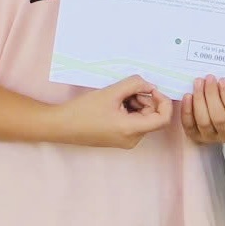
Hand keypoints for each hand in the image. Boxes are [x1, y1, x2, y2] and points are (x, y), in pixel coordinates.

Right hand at [57, 76, 173, 147]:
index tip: (151, 89)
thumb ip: (134, 84)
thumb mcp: (112, 92)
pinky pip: (133, 121)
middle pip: (152, 116)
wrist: (61, 126)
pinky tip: (113, 104)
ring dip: (135, 103)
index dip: (163, 101)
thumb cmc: (83, 110)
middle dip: (144, 99)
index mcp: (131, 130)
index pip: (163, 119)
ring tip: (117, 96)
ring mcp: (126, 140)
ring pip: (142, 118)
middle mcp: (132, 139)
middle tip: (127, 90)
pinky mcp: (119, 138)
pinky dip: (129, 110)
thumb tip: (150, 86)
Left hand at [181, 77, 224, 144]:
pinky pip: (189, 124)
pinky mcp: (194, 136)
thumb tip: (223, 75)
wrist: (212, 114)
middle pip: (219, 117)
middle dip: (212, 95)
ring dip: (199, 99)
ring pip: (204, 121)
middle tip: (208, 78)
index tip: (222, 81)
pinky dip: (187, 109)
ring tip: (198, 83)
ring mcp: (210, 137)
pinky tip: (187, 96)